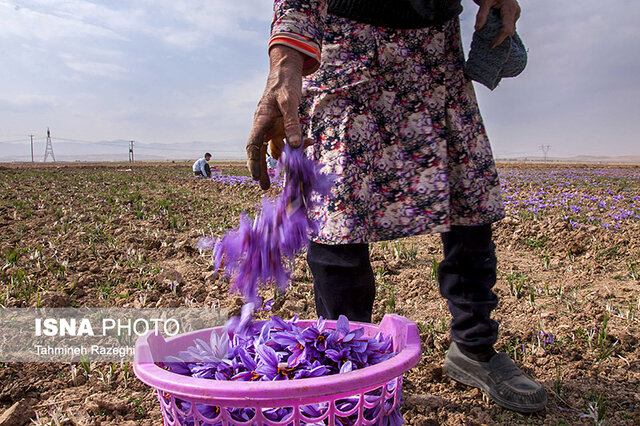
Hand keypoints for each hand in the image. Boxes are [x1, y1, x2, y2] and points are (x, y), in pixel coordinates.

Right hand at [246, 45, 312, 189]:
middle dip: (261, 169)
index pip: (252, 145)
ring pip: (274, 148)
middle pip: (259, 151)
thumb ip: (292, 123)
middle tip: (264, 186)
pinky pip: (285, 140)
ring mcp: (272, 126)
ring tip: (293, 169)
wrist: (287, 70)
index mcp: (261, 120)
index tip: (256, 176)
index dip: (253, 162)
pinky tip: (307, 144)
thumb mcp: (290, 102)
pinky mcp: (281, 125)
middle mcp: (264, 126)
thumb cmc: (285, 83)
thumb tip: (294, 145)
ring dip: (282, 159)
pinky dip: (294, 146)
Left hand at [475, 0, 520, 48]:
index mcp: (509, 8)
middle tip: (488, 42)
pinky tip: (493, 32)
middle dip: (499, 37)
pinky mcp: (512, 17)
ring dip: (499, 34)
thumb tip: (477, 29)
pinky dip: (499, 31)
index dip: (499, 39)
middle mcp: (515, 12)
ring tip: (490, 34)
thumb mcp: (484, 2)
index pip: (506, 28)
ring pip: (508, 30)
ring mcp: (515, 15)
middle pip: (508, 31)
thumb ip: (481, 15)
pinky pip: (507, 27)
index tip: (491, 46)